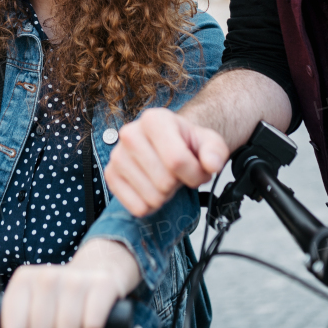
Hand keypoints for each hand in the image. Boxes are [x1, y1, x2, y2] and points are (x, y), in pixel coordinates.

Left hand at [0, 239, 140, 327]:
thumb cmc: (59, 297)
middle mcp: (47, 277)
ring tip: (71, 327)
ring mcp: (75, 280)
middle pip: (41, 327)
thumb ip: (20, 319)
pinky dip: (91, 327)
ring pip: (67, 327)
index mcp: (23, 281)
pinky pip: (91, 323)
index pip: (14, 324)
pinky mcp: (102, 285)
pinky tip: (89, 324)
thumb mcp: (34, 303)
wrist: (99, 270)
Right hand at [104, 107, 228, 216]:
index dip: (195, 174)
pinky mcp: (111, 176)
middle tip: (179, 174)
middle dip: (179, 184)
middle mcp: (130, 134)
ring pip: (152, 197)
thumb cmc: (186, 143)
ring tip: (166, 178)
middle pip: (164, 182)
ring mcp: (117, 156)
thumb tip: (212, 164)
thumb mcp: (209, 142)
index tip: (199, 171)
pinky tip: (152, 187)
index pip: (176, 160)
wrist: (167, 144)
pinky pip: (137, 207)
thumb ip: (215, 151)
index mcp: (154, 119)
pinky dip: (150, 205)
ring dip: (166, 195)